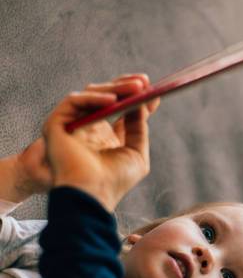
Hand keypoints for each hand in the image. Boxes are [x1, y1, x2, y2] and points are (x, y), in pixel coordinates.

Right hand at [43, 74, 159, 211]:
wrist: (93, 195)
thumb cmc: (115, 180)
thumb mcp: (136, 152)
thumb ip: (139, 128)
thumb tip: (144, 102)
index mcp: (104, 135)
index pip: (118, 108)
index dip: (134, 96)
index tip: (152, 87)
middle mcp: (87, 127)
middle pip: (105, 97)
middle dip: (125, 86)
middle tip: (144, 82)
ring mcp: (71, 124)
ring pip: (91, 95)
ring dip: (115, 89)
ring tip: (136, 88)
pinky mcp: (56, 124)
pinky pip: (74, 102)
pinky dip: (93, 98)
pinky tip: (113, 100)